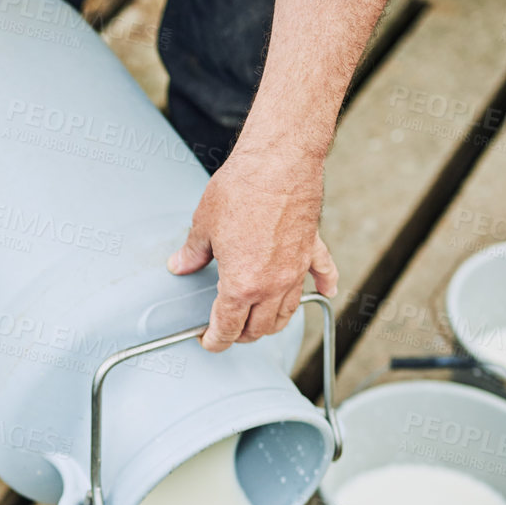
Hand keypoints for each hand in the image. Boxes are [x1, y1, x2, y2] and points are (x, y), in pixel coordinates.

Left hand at [168, 143, 339, 350]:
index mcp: (241, 285)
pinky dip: (324, 286)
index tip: (208, 341)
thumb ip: (193, 253)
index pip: (227, 328)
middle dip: (240, 335)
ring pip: (287, 312)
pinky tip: (325, 292)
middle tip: (227, 330)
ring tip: (258, 321)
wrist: (277, 163)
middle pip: (259, 328)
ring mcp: (295, 270)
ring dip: (272, 323)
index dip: (214, 340)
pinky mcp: (312, 250)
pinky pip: (323, 274)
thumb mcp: (203, 225)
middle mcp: (272, 286)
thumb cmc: (241, 190)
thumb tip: (180, 265)